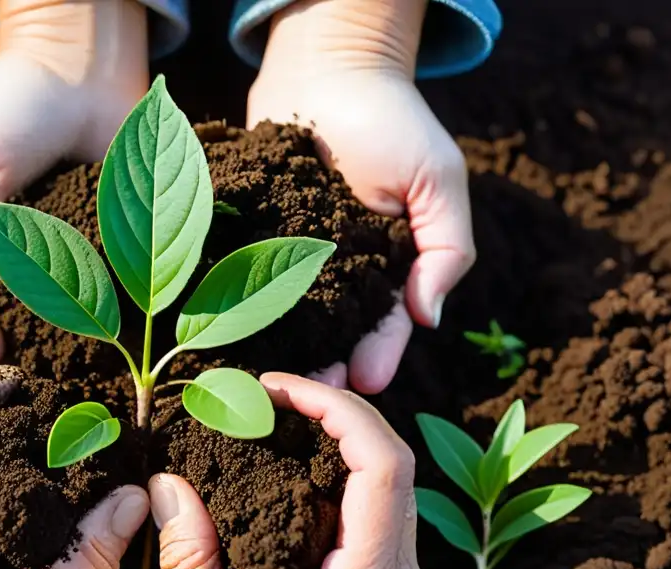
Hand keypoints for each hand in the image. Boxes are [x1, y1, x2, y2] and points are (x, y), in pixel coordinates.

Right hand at [0, 0, 148, 362]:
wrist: (82, 66)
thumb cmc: (7, 103)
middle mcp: (13, 254)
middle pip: (9, 313)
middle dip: (18, 342)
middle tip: (31, 370)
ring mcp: (63, 252)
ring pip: (56, 309)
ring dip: (61, 335)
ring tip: (71, 361)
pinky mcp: (108, 245)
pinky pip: (107, 285)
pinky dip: (108, 306)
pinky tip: (115, 328)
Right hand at [149, 373, 426, 568]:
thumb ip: (186, 561)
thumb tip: (168, 483)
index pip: (382, 470)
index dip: (339, 412)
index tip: (279, 389)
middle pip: (395, 464)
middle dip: (340, 411)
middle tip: (273, 393)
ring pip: (395, 483)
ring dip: (346, 437)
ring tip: (284, 414)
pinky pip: (384, 509)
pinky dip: (348, 471)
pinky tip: (300, 462)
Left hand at [248, 0, 474, 392]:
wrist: (326, 68)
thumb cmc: (391, 119)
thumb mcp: (437, 179)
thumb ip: (445, 248)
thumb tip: (430, 318)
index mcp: (386, 267)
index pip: (386, 322)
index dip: (378, 354)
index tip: (366, 384)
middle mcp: (337, 272)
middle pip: (332, 332)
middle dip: (325, 367)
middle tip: (310, 398)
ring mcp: (290, 258)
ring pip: (286, 316)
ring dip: (280, 350)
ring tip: (266, 381)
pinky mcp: (250, 239)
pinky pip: (242, 277)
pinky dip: (235, 305)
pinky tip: (225, 336)